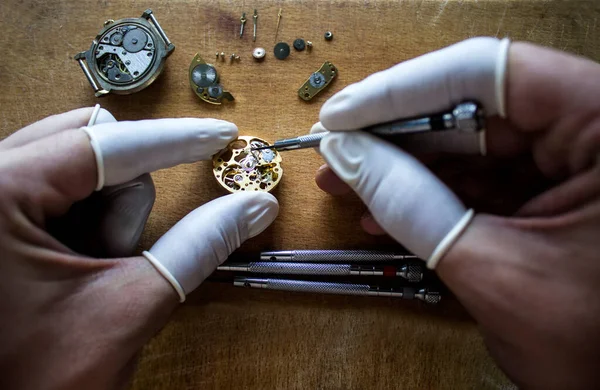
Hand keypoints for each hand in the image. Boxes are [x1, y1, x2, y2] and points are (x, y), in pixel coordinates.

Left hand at [0, 107, 278, 388]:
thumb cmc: (33, 377)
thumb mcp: (127, 309)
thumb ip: (197, 247)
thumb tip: (254, 205)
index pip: (107, 144)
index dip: (175, 140)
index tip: (220, 135)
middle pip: (89, 145)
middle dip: (124, 200)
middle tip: (119, 253)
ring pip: (78, 169)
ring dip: (106, 217)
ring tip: (91, 274)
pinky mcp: (0, 215)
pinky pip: (61, 191)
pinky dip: (88, 220)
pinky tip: (78, 265)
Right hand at [315, 37, 599, 387]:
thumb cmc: (596, 346)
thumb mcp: (492, 271)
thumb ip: (413, 206)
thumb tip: (347, 157)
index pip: (490, 75)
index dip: (403, 90)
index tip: (343, 115)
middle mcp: (595, 132)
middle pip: (475, 108)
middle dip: (395, 135)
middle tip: (336, 150)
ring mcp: (579, 163)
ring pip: (474, 147)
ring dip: (406, 168)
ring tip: (347, 183)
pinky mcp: (557, 193)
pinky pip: (486, 182)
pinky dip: (434, 197)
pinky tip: (385, 211)